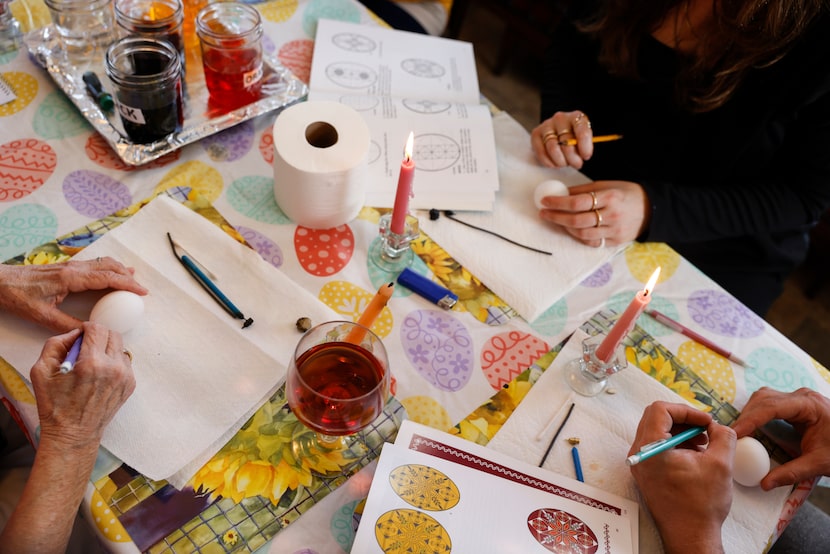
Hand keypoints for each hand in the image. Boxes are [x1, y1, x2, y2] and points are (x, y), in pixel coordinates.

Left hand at [0, 258, 147, 332]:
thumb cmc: (17, 297)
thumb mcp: (42, 316)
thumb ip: (68, 324)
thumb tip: (90, 331)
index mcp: (71, 278)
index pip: (107, 278)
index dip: (127, 284)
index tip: (141, 292)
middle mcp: (73, 268)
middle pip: (109, 266)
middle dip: (127, 276)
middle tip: (140, 288)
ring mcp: (69, 266)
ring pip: (102, 263)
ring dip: (118, 270)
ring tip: (131, 277)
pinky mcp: (64, 267)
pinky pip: (93, 264)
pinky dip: (107, 269)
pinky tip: (109, 275)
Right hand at [30, 322, 135, 450]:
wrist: (73, 434)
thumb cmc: (55, 405)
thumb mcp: (42, 371)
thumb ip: (56, 343)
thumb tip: (76, 333)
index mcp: (92, 363)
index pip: (97, 328)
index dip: (87, 328)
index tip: (81, 335)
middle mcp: (113, 368)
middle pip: (113, 334)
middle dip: (99, 336)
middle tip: (86, 347)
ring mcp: (125, 377)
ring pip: (120, 347)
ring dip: (107, 349)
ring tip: (92, 363)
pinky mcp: (131, 385)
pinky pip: (124, 362)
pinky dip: (113, 362)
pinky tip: (100, 375)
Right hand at [532, 110, 593, 168]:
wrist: (559, 136)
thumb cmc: (574, 139)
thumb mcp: (583, 140)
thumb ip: (584, 146)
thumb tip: (583, 156)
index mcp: (576, 117)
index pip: (582, 131)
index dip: (585, 146)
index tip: (586, 156)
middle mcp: (560, 118)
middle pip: (566, 142)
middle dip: (573, 158)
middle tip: (576, 164)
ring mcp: (546, 125)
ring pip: (553, 149)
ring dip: (560, 161)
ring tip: (564, 163)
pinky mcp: (536, 133)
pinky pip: (541, 153)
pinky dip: (549, 162)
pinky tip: (554, 163)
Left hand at [536, 181, 649, 247]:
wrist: (652, 209)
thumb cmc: (626, 194)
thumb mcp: (607, 185)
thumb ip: (584, 190)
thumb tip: (560, 193)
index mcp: (610, 197)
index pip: (578, 202)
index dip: (558, 202)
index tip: (545, 200)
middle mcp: (612, 215)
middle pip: (577, 220)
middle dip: (556, 217)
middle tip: (544, 213)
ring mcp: (614, 231)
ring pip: (582, 234)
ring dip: (565, 228)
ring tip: (556, 220)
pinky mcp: (615, 242)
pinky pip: (592, 242)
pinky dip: (579, 236)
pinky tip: (571, 229)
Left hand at [629, 402, 734, 553]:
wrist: (690, 535)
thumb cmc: (701, 505)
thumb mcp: (721, 464)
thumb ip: (723, 436)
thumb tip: (718, 426)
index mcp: (650, 447)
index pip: (660, 409)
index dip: (686, 410)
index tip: (706, 422)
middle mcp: (639, 453)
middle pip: (656, 418)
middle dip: (684, 419)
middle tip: (706, 430)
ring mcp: (640, 463)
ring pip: (657, 431)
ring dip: (681, 432)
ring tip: (704, 445)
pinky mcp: (645, 472)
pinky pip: (657, 446)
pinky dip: (675, 444)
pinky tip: (695, 456)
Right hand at [732, 387, 829, 489]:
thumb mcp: (819, 464)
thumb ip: (791, 473)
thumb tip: (764, 484)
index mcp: (808, 405)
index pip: (771, 407)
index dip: (749, 419)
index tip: (734, 433)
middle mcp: (801, 396)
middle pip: (763, 398)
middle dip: (746, 416)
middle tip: (733, 435)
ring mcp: (798, 398)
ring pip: (764, 398)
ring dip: (750, 413)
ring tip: (740, 432)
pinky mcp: (796, 404)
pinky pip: (770, 403)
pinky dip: (758, 413)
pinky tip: (752, 427)